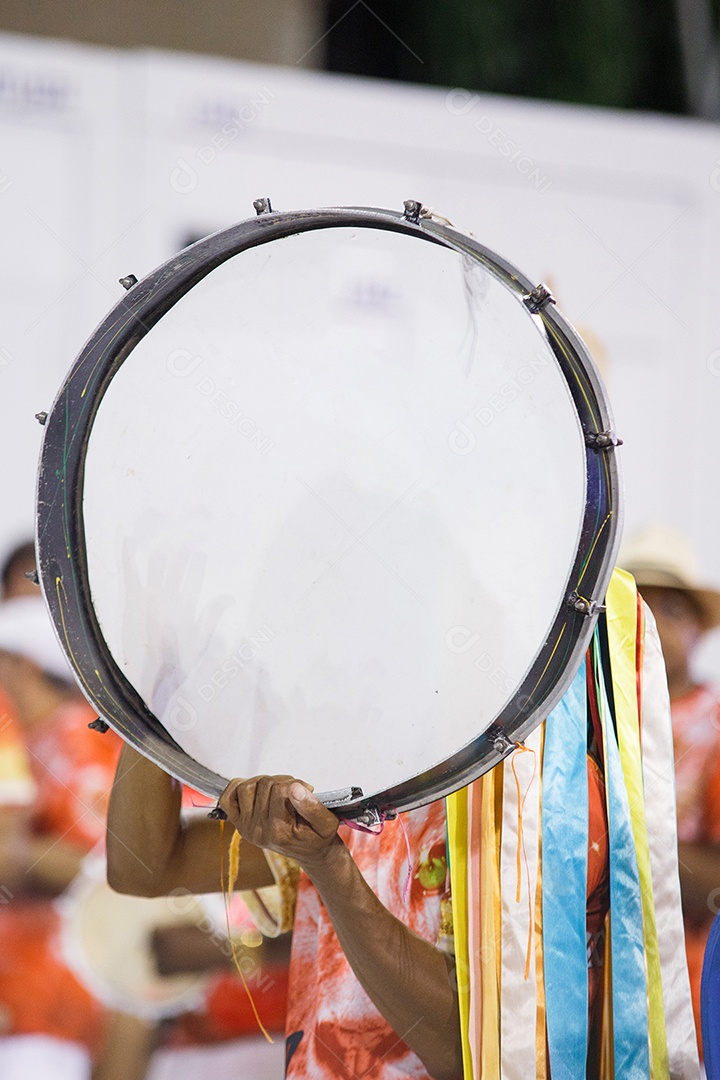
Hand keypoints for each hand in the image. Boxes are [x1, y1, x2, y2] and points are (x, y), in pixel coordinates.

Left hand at [218, 775, 340, 871]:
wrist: (310, 852)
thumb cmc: (318, 836)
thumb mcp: (327, 823)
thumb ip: (313, 807)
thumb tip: (295, 788)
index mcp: (278, 831)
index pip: (281, 790)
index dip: (297, 784)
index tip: (308, 790)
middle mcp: (258, 831)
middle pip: (264, 785)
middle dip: (283, 782)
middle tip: (295, 792)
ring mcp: (246, 827)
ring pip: (247, 786)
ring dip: (264, 782)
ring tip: (279, 791)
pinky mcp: (240, 823)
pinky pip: (227, 798)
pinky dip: (237, 788)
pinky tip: (255, 790)